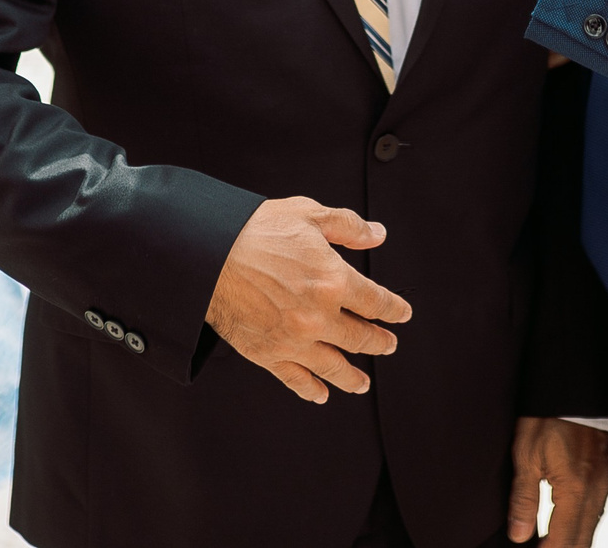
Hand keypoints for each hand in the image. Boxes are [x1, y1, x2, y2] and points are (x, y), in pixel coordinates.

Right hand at [205, 197, 411, 403]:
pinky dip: (311, 389)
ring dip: (353, 377)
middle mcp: (317, 315)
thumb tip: (377, 234)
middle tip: (388, 345)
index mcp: (333, 280)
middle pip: (360, 338)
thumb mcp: (308, 214)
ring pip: (334, 367)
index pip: (376, 302)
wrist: (206, 253)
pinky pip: (296, 379)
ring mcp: (293, 339)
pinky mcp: (267, 354)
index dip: (394, 310)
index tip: (401, 314)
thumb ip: (347, 226)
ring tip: (362, 382)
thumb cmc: (254, 230)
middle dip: (379, 342)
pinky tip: (321, 393)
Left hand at [508, 416, 607, 545]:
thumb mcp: (526, 454)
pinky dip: (581, 524)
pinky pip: (597, 511)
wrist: (575, 386)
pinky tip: (565, 525)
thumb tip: (520, 534)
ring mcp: (606, 483)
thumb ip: (524, 498)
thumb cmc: (548, 416)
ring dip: (571, 540)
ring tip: (547, 542)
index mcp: (575, 489)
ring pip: (592, 529)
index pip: (563, 543)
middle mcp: (596, 491)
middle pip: (582, 542)